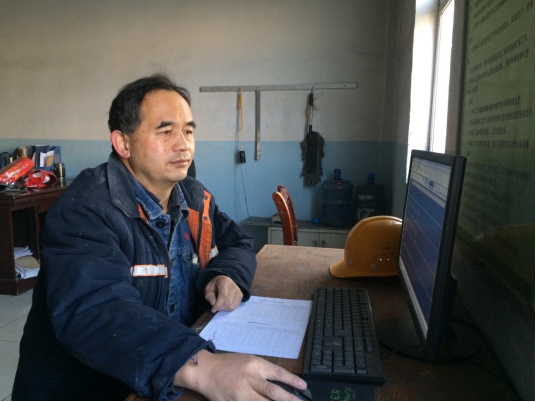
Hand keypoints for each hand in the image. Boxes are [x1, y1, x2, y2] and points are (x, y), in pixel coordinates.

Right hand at [174, 350, 307, 400]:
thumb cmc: (228, 365)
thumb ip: (263, 372)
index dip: (292, 381)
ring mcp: (241, 394)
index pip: (278, 373)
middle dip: (289, 400)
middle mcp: (250, 378)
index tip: (303, 387)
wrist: (205, 370)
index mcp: (255, 365)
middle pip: (273, 392)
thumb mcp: (248, 361)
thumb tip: (282, 383)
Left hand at [204, 275, 242, 312]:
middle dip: (220, 308)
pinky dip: (228, 308)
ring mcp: (238, 291)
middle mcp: (233, 285)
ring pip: (232, 305)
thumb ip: (209, 296)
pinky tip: (225, 305)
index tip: (213, 309)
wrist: (223, 280)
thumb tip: (213, 304)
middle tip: (215, 308)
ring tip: (220, 306)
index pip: (223, 295)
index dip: (218, 304)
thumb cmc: (214, 285)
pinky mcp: (240, 295)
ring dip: (224, 309)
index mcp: (224, 281)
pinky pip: (235, 306)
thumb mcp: (208, 289)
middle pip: (228, 302)